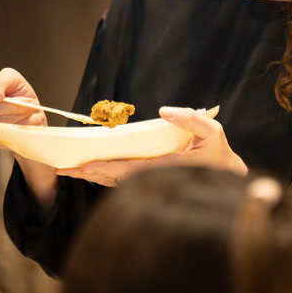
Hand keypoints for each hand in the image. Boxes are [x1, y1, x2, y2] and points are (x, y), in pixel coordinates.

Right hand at [0, 67, 46, 147]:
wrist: (26, 110)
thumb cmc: (13, 91)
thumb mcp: (10, 78)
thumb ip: (1, 81)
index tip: (1, 95)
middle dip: (6, 107)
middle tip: (26, 102)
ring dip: (14, 117)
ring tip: (28, 110)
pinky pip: (0, 136)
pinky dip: (16, 128)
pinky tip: (25, 120)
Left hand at [61, 106, 246, 185]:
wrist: (228, 176)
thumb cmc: (218, 152)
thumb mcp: (212, 130)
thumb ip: (190, 118)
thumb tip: (164, 110)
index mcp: (165, 167)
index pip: (128, 169)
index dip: (104, 168)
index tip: (83, 166)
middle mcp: (154, 178)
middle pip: (114, 178)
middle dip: (89, 174)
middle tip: (62, 170)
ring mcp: (151, 181)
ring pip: (116, 182)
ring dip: (93, 177)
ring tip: (69, 171)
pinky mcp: (151, 179)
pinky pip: (123, 180)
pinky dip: (105, 176)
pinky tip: (90, 172)